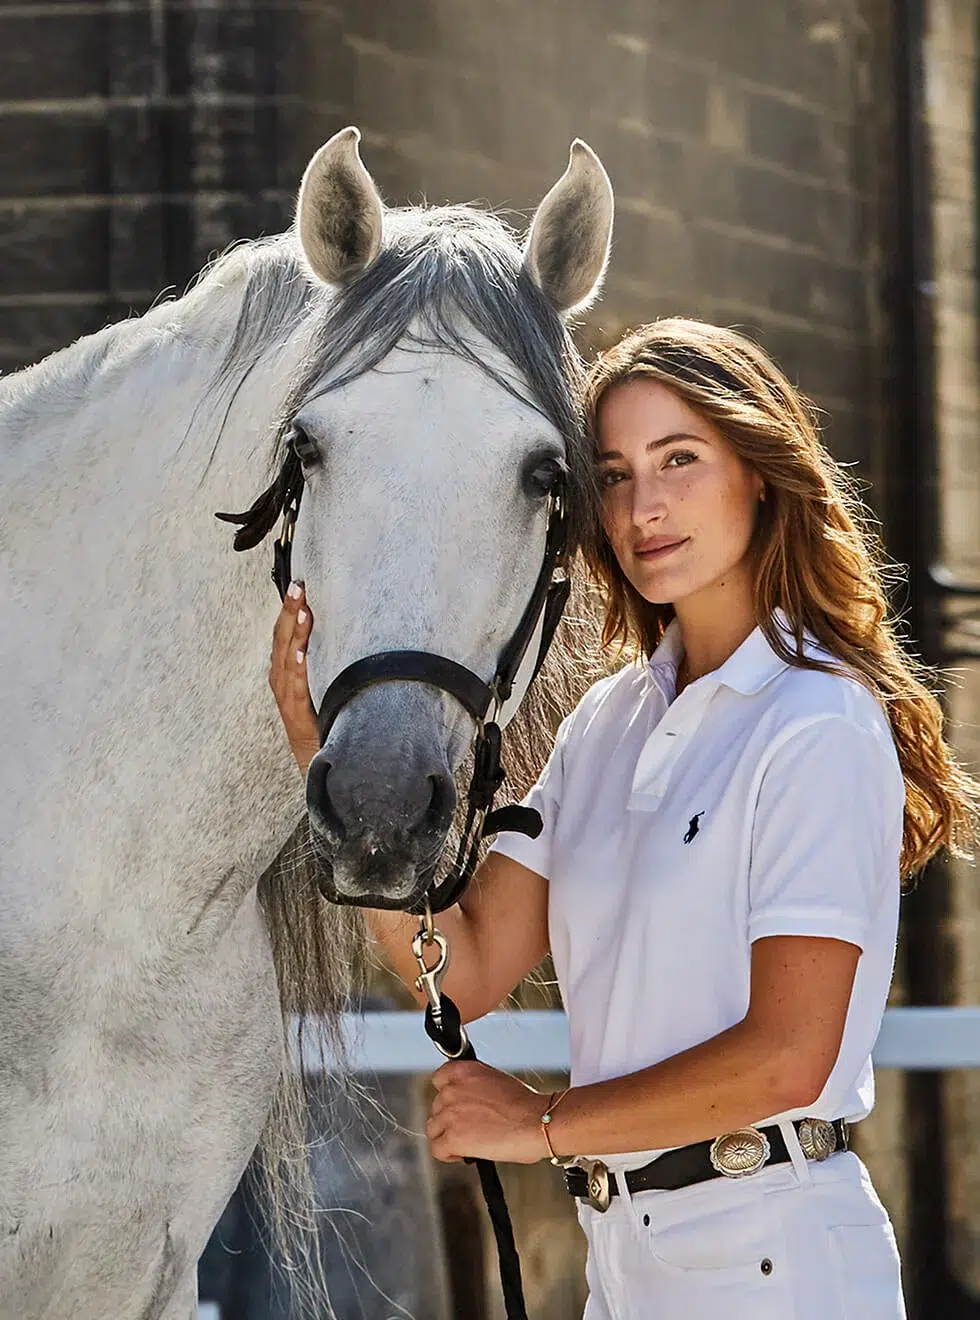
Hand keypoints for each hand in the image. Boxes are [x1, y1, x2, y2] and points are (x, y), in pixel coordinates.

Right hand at [268, 581, 319, 775]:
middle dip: (289, 610)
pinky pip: (296, 687)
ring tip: (300, 607)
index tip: (298, 584)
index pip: (284, 633)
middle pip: (282, 639)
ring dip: (293, 632)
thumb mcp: (322, 686)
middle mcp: (282, 681)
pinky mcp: (296, 714)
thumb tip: (343, 634)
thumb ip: (325, 663)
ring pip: (287, 658)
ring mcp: (287, 698)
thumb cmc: (322, 722)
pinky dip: (296, 668)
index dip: (289, 608)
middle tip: (298, 585)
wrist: (316, 763)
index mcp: (286, 672)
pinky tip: (300, 653)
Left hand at [426, 1060, 548, 1164]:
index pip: (438, 1079)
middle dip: (450, 1118)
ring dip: (447, 1136)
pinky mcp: (453, 1138)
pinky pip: (437, 1150)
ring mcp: (450, 1114)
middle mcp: (453, 1089)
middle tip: (469, 1128)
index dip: (447, 1095)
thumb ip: (475, 1088)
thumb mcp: (496, 1081)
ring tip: (466, 1142)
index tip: (456, 1105)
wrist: (539, 1121)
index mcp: (464, 1071)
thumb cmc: (526, 1105)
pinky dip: (448, 1155)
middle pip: (436, 1107)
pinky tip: (462, 1155)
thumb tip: (469, 1104)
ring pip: (433, 1129)